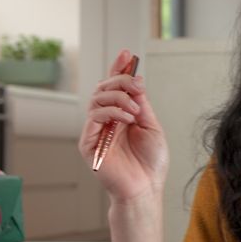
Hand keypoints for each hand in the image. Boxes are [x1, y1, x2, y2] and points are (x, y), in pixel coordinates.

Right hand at [78, 49, 168, 205]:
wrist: (145, 188)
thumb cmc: (150, 163)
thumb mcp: (151, 126)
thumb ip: (142, 104)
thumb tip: (135, 83)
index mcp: (121, 116)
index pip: (115, 88)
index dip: (118, 69)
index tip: (126, 54)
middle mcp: (107, 121)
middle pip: (104, 88)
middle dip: (121, 80)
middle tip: (136, 84)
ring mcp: (96, 131)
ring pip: (97, 99)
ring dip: (118, 96)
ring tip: (135, 108)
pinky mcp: (88, 143)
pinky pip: (94, 117)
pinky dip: (111, 111)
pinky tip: (127, 118)